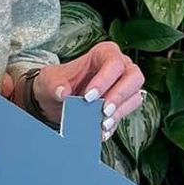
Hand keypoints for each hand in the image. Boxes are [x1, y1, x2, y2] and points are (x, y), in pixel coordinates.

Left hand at [1, 41, 144, 140]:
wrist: (55, 101)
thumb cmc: (56, 84)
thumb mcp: (48, 81)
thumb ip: (53, 84)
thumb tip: (62, 92)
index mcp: (102, 54)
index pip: (113, 62)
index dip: (104, 79)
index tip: (88, 97)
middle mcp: (120, 67)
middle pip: (134, 77)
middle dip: (119, 95)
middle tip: (103, 111)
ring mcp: (124, 86)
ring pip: (135, 96)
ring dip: (120, 111)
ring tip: (101, 123)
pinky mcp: (123, 104)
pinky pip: (127, 113)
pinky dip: (115, 123)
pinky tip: (101, 130)